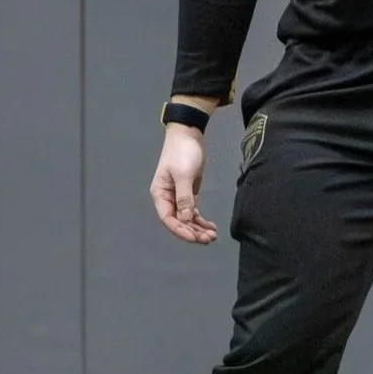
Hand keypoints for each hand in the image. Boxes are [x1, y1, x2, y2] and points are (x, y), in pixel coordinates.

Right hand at [150, 126, 217, 244]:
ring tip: (212, 236)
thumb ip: (184, 197)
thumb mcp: (183, 175)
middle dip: (193, 232)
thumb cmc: (182, 152)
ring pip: (186, 219)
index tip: (195, 238)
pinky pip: (193, 213)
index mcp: (160, 194)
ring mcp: (178, 197)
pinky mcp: (189, 194)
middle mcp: (167, 199)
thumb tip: (185, 219)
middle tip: (209, 239)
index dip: (181, 231)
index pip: (168, 219)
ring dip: (198, 229)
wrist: (188, 134)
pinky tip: (211, 227)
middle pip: (178, 222)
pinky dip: (201, 221)